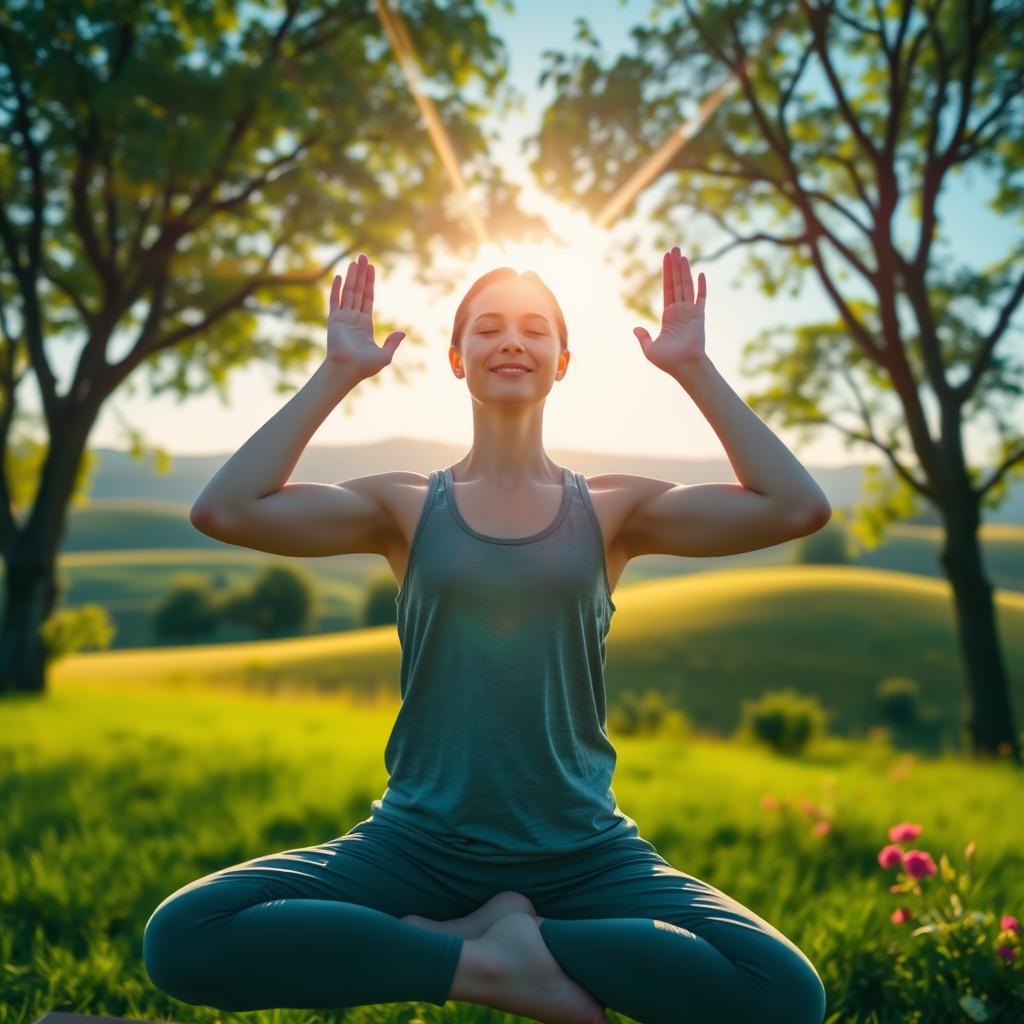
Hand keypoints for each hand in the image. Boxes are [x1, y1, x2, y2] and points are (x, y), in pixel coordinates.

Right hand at [326, 253, 405, 377]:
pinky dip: (337, 288)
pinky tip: (340, 276)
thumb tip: (402, 333)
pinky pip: (335, 301)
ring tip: (354, 261)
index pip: (368, 298)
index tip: (371, 268)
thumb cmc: (364, 367)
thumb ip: (392, 343)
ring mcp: (343, 318)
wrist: (347, 370)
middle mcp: (353, 318)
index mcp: (365, 324)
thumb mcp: (384, 355)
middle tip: (363, 256)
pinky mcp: (334, 320)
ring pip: (348, 292)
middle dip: (361, 273)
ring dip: (352, 276)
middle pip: (358, 290)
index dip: (370, 283)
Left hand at [633, 246, 706, 374]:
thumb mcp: (650, 349)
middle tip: (674, 248)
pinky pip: (701, 298)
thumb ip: (643, 337)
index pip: (667, 289)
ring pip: (687, 286)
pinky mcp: (699, 316)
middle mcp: (680, 310)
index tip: (666, 258)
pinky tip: (700, 273)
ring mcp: (690, 312)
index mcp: (669, 315)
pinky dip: (701, 286)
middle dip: (675, 265)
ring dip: (685, 270)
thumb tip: (636, 328)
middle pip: (677, 283)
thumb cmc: (668, 361)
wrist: (683, 367)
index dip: (666, 273)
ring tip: (682, 254)